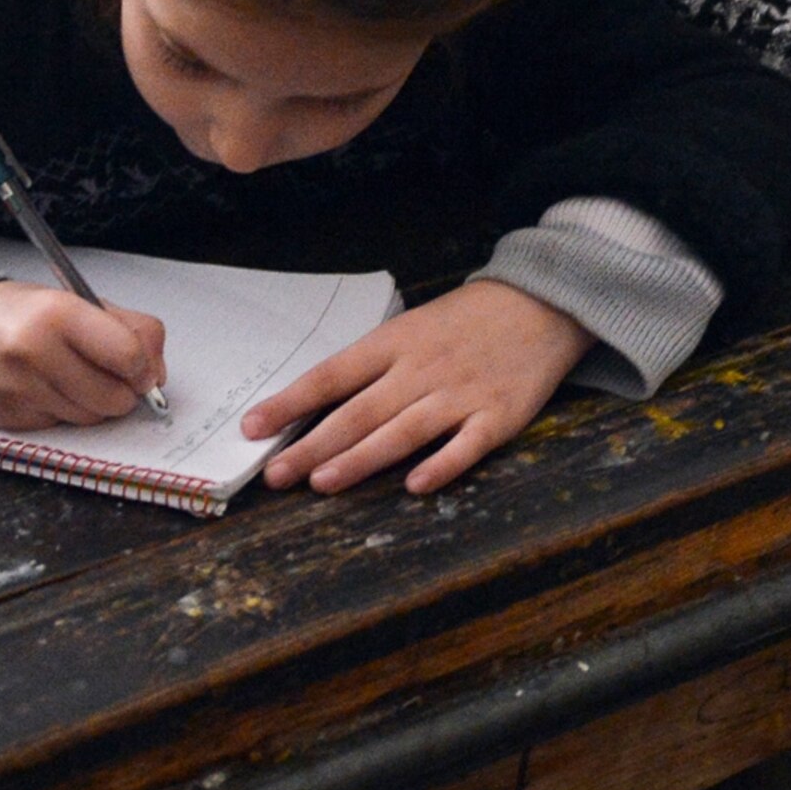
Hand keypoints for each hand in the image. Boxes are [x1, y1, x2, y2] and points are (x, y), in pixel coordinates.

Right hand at [0, 280, 168, 430]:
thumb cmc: (17, 312)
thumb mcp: (73, 300)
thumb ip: (125, 328)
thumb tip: (156, 374)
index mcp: (57, 314)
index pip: (128, 356)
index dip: (145, 367)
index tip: (143, 368)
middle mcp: (35, 353)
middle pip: (115, 398)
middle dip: (122, 391)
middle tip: (110, 374)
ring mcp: (20, 390)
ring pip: (92, 418)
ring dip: (94, 403)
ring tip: (72, 376)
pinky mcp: (11, 419)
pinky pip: (63, 426)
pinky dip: (64, 411)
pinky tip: (46, 388)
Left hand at [245, 281, 590, 496]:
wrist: (538, 304)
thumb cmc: (460, 324)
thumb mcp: (407, 330)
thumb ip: (369, 369)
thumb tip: (312, 409)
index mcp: (392, 344)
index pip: (330, 376)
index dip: (289, 403)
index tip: (252, 428)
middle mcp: (420, 369)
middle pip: (359, 411)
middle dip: (313, 445)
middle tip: (276, 475)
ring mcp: (460, 394)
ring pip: (403, 431)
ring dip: (361, 458)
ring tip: (323, 482)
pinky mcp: (499, 416)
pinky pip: (467, 445)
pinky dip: (441, 465)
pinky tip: (415, 486)